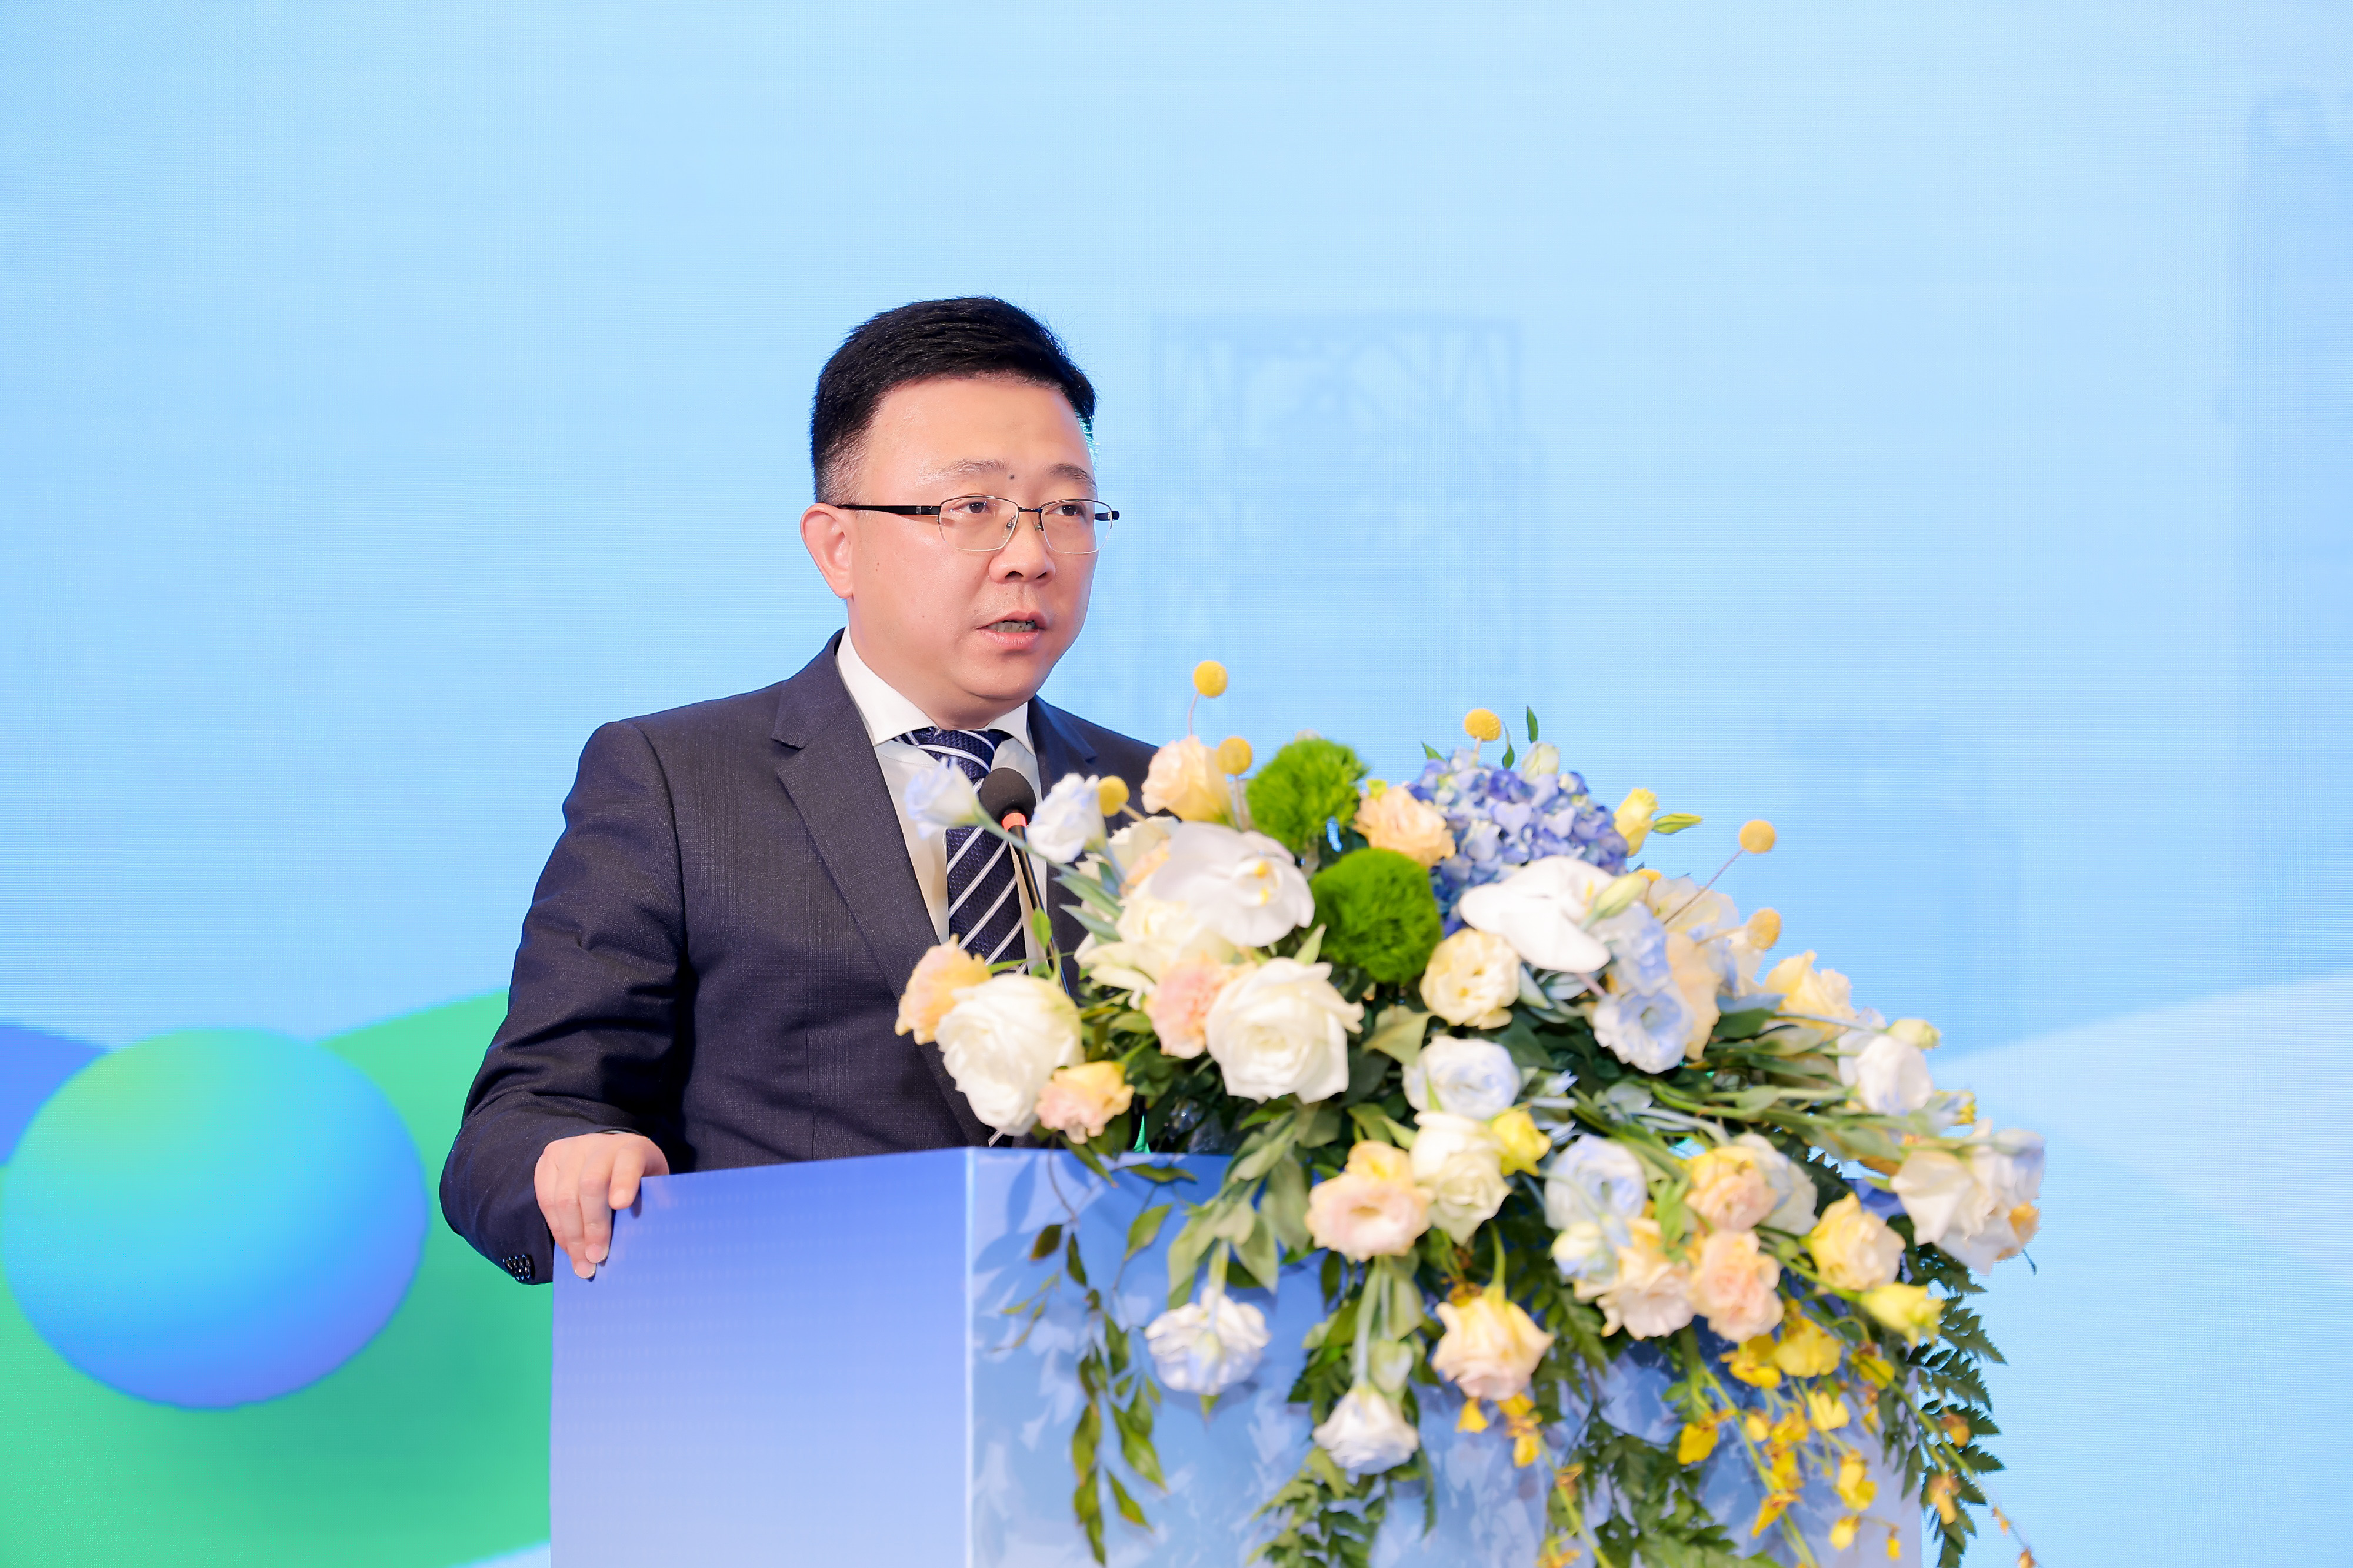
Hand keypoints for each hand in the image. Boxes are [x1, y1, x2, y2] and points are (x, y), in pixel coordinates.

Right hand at [535, 1130, 669, 1278]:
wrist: (609, 1154)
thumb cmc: (635, 1178)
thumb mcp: (653, 1185)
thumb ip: (651, 1203)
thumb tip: (642, 1240)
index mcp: (632, 1147)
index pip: (628, 1160)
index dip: (624, 1181)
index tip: (621, 1205)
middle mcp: (599, 1145)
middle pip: (590, 1184)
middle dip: (593, 1226)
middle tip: (596, 1258)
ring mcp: (570, 1150)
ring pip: (564, 1196)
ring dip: (572, 1236)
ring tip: (581, 1263)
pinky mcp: (548, 1160)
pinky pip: (546, 1199)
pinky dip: (557, 1229)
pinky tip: (568, 1248)